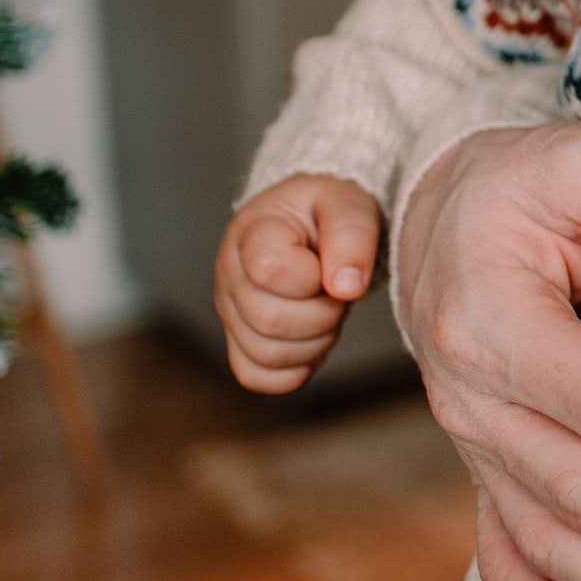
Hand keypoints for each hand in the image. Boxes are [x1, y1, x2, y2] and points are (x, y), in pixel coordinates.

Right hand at [215, 174, 379, 393]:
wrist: (308, 226)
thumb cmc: (325, 212)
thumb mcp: (347, 203)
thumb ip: (351, 235)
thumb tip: (347, 288)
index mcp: (251, 233)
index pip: (269, 269)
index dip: (312, 277)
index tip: (329, 264)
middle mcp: (229, 276)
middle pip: (269, 320)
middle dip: (323, 314)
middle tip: (338, 293)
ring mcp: (231, 313)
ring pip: (265, 354)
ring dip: (315, 342)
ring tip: (327, 310)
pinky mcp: (239, 342)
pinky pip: (257, 377)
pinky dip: (295, 369)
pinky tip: (314, 339)